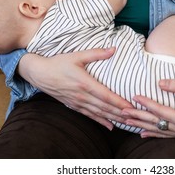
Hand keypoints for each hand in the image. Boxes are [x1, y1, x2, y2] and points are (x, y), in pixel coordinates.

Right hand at [19, 47, 133, 129]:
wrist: (39, 73)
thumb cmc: (58, 63)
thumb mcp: (77, 56)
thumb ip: (96, 53)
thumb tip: (113, 49)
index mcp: (85, 83)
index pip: (106, 96)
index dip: (120, 102)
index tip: (132, 107)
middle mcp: (82, 96)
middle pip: (105, 107)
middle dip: (121, 113)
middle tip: (135, 117)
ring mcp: (77, 102)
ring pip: (99, 113)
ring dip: (114, 118)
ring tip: (127, 122)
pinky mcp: (74, 106)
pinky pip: (89, 115)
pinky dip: (101, 121)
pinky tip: (110, 126)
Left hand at [122, 79, 174, 137]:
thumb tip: (159, 83)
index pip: (159, 110)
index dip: (146, 103)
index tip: (134, 96)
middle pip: (154, 123)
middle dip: (137, 117)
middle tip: (122, 111)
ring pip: (157, 131)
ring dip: (141, 125)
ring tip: (127, 121)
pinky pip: (164, 136)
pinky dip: (152, 134)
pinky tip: (142, 133)